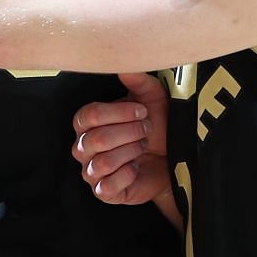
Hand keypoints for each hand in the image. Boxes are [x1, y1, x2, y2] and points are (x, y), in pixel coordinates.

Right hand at [72, 72, 168, 205]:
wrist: (173, 157)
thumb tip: (124, 64)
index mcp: (87, 123)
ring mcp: (92, 171)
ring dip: (130, 153)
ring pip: (101, 163)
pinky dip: (126, 175)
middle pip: (96, 139)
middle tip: (147, 129)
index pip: (89, 115)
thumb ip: (136, 79)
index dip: (119, 112)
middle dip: (129, 133)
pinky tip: (138, 167)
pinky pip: (106, 187)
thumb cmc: (157, 124)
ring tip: (143, 147)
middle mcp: (83, 147)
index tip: (143, 111)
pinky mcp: (105, 192)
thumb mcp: (151, 97)